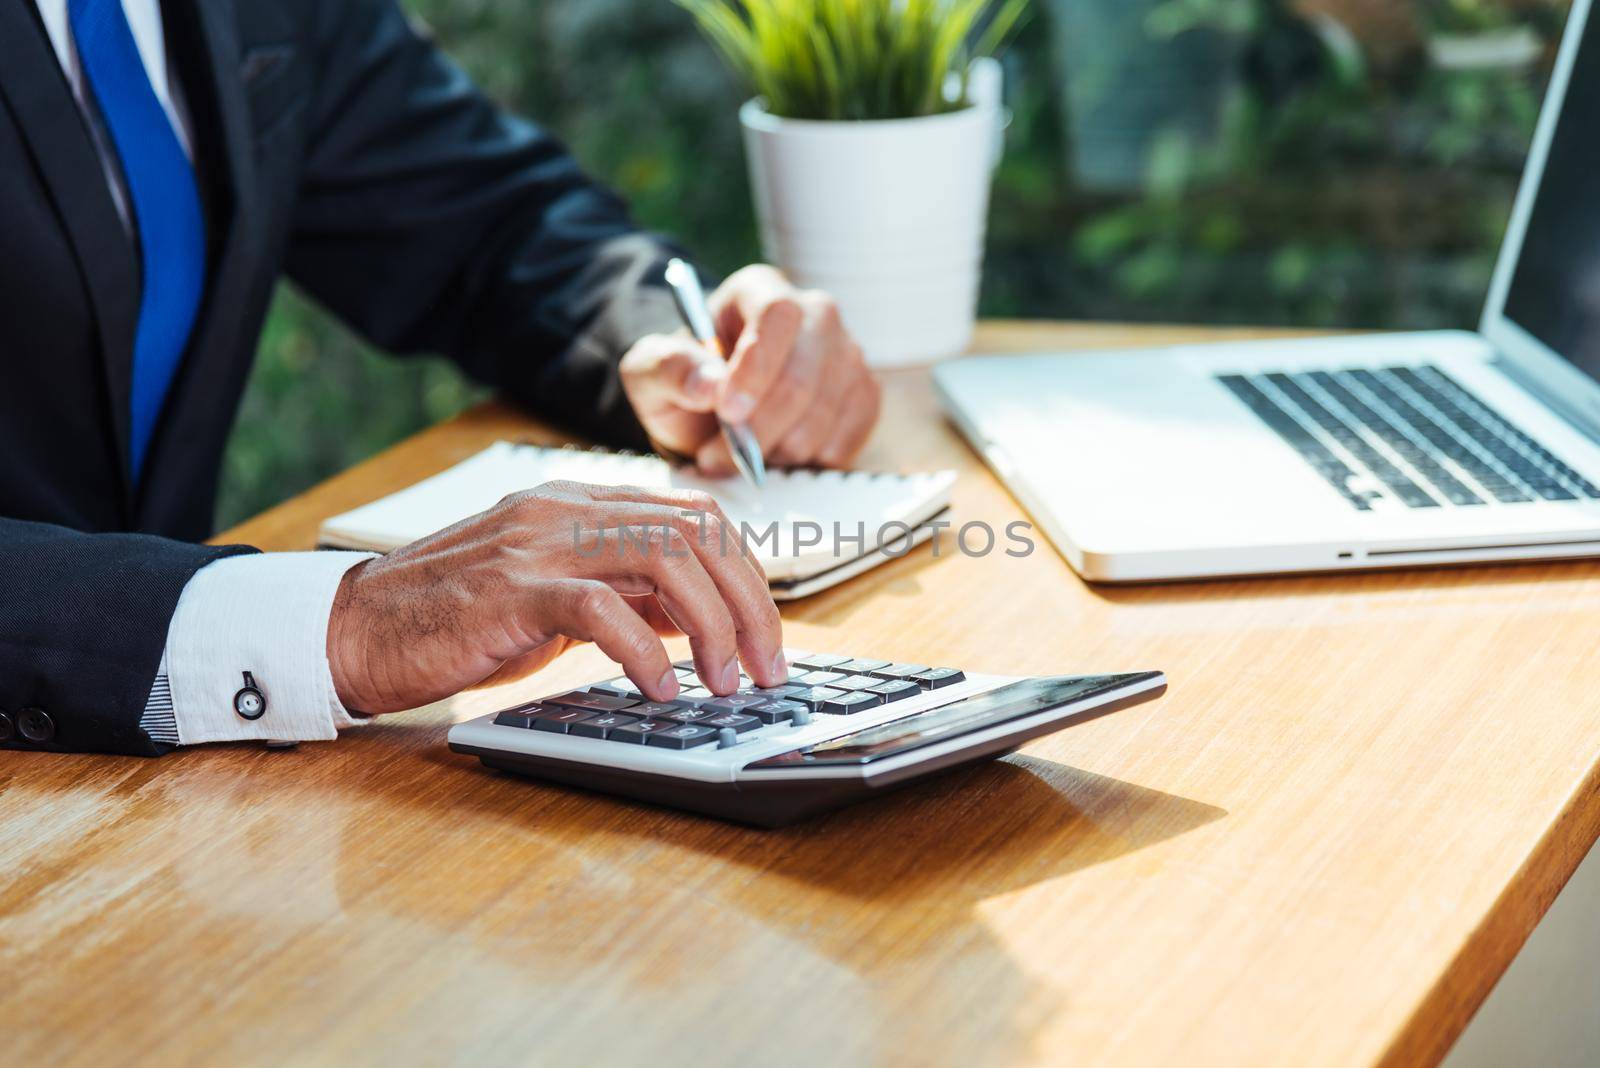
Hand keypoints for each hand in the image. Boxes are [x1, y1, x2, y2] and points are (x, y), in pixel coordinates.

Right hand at [325, 482, 787, 713]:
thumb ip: (625, 592)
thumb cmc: (455, 620)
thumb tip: (702, 618)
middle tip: (767, 666)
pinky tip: (661, 689)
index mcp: (582, 504)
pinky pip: (602, 608)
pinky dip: (645, 651)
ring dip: (712, 625)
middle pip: (696, 532)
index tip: (766, 633)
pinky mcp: (511, 589)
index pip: (696, 516)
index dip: (747, 573)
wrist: (356, 630)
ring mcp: (538, 543)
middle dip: (749, 601)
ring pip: (664, 558)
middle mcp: (567, 510)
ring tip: (727, 680)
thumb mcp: (557, 597)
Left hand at [621, 264, 882, 474]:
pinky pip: (847, 436)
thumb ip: (669, 369)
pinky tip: (778, 456)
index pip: (777, 315)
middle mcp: (816, 313)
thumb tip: (710, 386)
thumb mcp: (651, 372)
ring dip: (777, 451)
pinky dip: (808, 460)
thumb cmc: (685, 382)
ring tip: (740, 458)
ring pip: (825, 413)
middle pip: (805, 373)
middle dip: (760, 427)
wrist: (712, 411)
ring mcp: (847, 354)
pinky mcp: (863, 395)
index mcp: (761, 290)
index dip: (756, 367)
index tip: (727, 412)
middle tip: (716, 457)